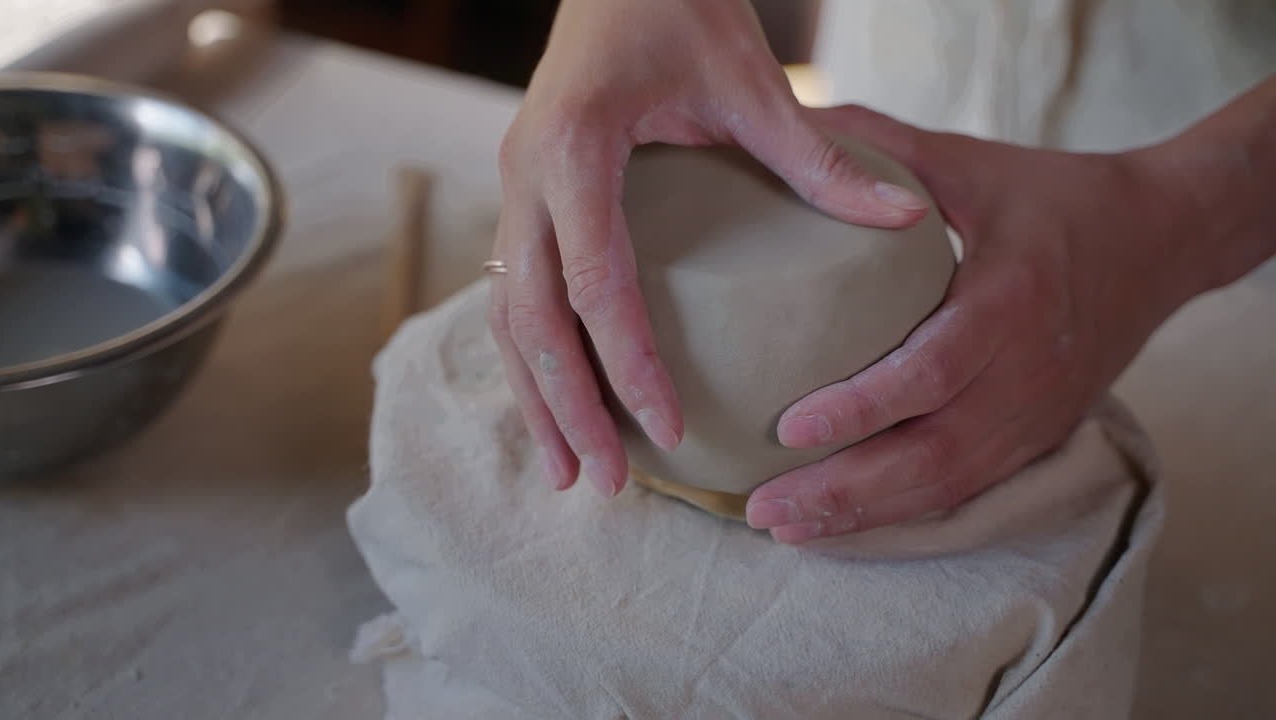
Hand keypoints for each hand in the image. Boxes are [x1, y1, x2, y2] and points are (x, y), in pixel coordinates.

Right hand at [489, 0, 929, 496]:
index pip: (597, 280)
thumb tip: (904, 220)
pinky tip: (555, 408)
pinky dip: (531, 360)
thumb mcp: (748, 80)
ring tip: (565, 476)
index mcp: (577, 150)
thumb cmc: (677, 10)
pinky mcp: (520, 200)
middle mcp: (525, 177)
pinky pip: (512, 294)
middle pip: (532, 319)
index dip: (628, 363)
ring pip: (507, 317)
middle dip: (566, 409)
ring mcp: (512, 190)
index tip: (666, 429)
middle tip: (602, 486)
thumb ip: (814, 157)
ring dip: (535, 399)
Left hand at [746, 105, 1209, 543]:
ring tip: (788, 530)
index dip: (860, 408)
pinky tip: (846, 526)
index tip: (787, 427)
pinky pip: (967, 489)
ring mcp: (1037, 414)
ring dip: (866, 517)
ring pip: (947, 485)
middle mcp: (1027, 372)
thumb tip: (795, 123)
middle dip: (844, 492)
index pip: (931, 372)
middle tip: (763, 509)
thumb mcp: (976, 164)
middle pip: (932, 453)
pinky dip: (904, 514)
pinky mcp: (1040, 436)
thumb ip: (887, 151)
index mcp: (1011, 299)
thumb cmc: (1056, 198)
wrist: (1162, 241)